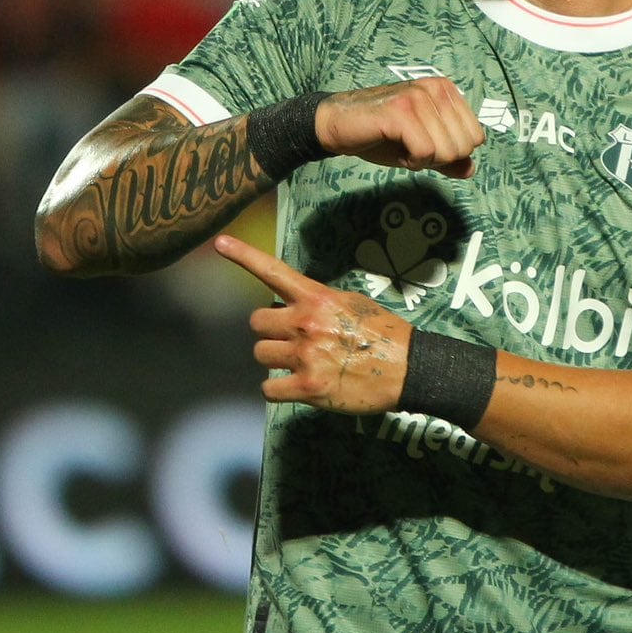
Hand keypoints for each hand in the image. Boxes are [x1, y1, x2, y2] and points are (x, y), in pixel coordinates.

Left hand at [214, 234, 413, 413]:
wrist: (410, 368)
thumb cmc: (385, 335)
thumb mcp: (353, 304)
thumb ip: (318, 304)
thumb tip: (292, 310)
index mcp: (318, 298)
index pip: (273, 272)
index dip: (244, 255)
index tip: (220, 242)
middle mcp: (306, 323)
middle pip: (257, 323)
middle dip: (271, 332)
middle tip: (295, 340)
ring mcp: (306, 355)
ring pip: (261, 354)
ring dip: (277, 360)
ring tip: (304, 363)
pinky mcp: (308, 386)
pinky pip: (269, 389)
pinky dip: (279, 390)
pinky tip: (300, 386)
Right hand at [315, 77, 483, 175]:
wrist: (338, 124)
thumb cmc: (382, 134)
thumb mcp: (421, 147)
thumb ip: (448, 157)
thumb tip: (471, 170)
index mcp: (446, 91)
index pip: (476, 137)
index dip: (451, 153)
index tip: (426, 145)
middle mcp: (435, 89)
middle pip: (463, 146)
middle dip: (438, 158)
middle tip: (412, 148)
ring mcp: (418, 98)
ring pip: (446, 151)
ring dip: (422, 160)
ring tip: (402, 146)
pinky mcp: (400, 112)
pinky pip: (425, 152)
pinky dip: (411, 161)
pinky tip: (397, 150)